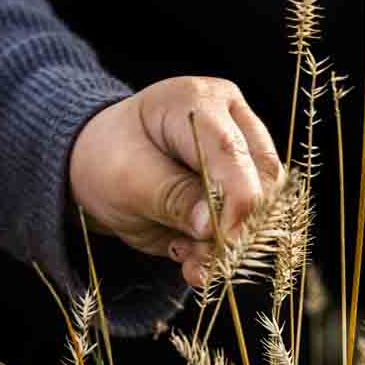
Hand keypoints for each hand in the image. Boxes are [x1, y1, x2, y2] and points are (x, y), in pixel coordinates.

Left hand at [69, 76, 285, 289]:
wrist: (99, 166)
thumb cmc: (109, 159)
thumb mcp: (126, 179)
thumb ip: (171, 198)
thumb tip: (211, 227)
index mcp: (198, 102)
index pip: (231, 150)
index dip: (235, 199)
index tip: (219, 238)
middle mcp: (232, 120)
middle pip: (262, 177)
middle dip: (235, 226)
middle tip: (197, 258)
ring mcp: (243, 152)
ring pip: (265, 205)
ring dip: (229, 244)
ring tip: (187, 258)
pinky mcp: (243, 185)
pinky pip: (252, 224)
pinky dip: (225, 251)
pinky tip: (195, 262)